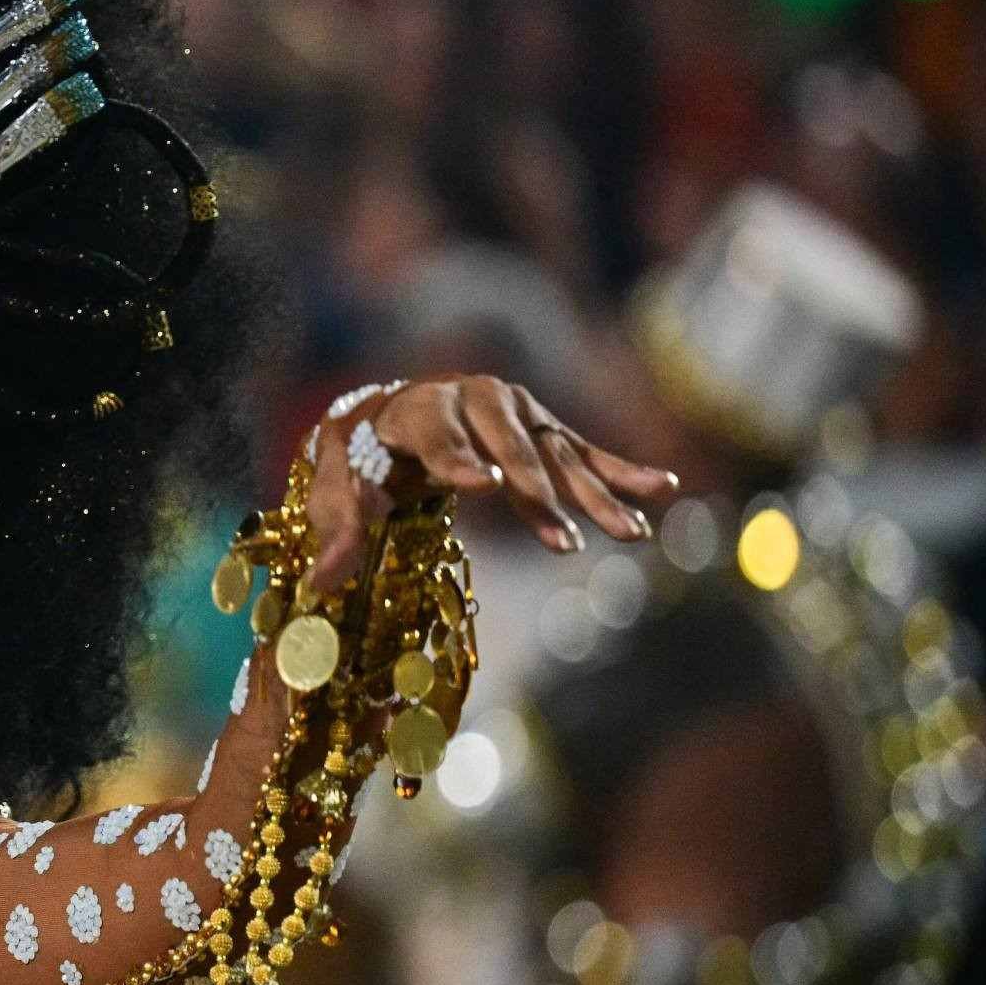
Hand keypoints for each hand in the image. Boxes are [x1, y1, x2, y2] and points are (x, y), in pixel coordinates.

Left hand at [303, 375, 677, 589]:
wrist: (382, 420)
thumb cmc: (356, 462)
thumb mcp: (337, 491)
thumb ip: (336, 534)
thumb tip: (322, 586)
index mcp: (413, 410)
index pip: (438, 436)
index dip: (460, 461)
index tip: (488, 485)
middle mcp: (468, 398)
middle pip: (508, 444)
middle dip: (538, 490)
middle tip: (563, 537)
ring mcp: (512, 410)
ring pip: (556, 452)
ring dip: (593, 494)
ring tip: (630, 533)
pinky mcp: (540, 425)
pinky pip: (585, 449)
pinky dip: (621, 469)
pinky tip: (663, 487)